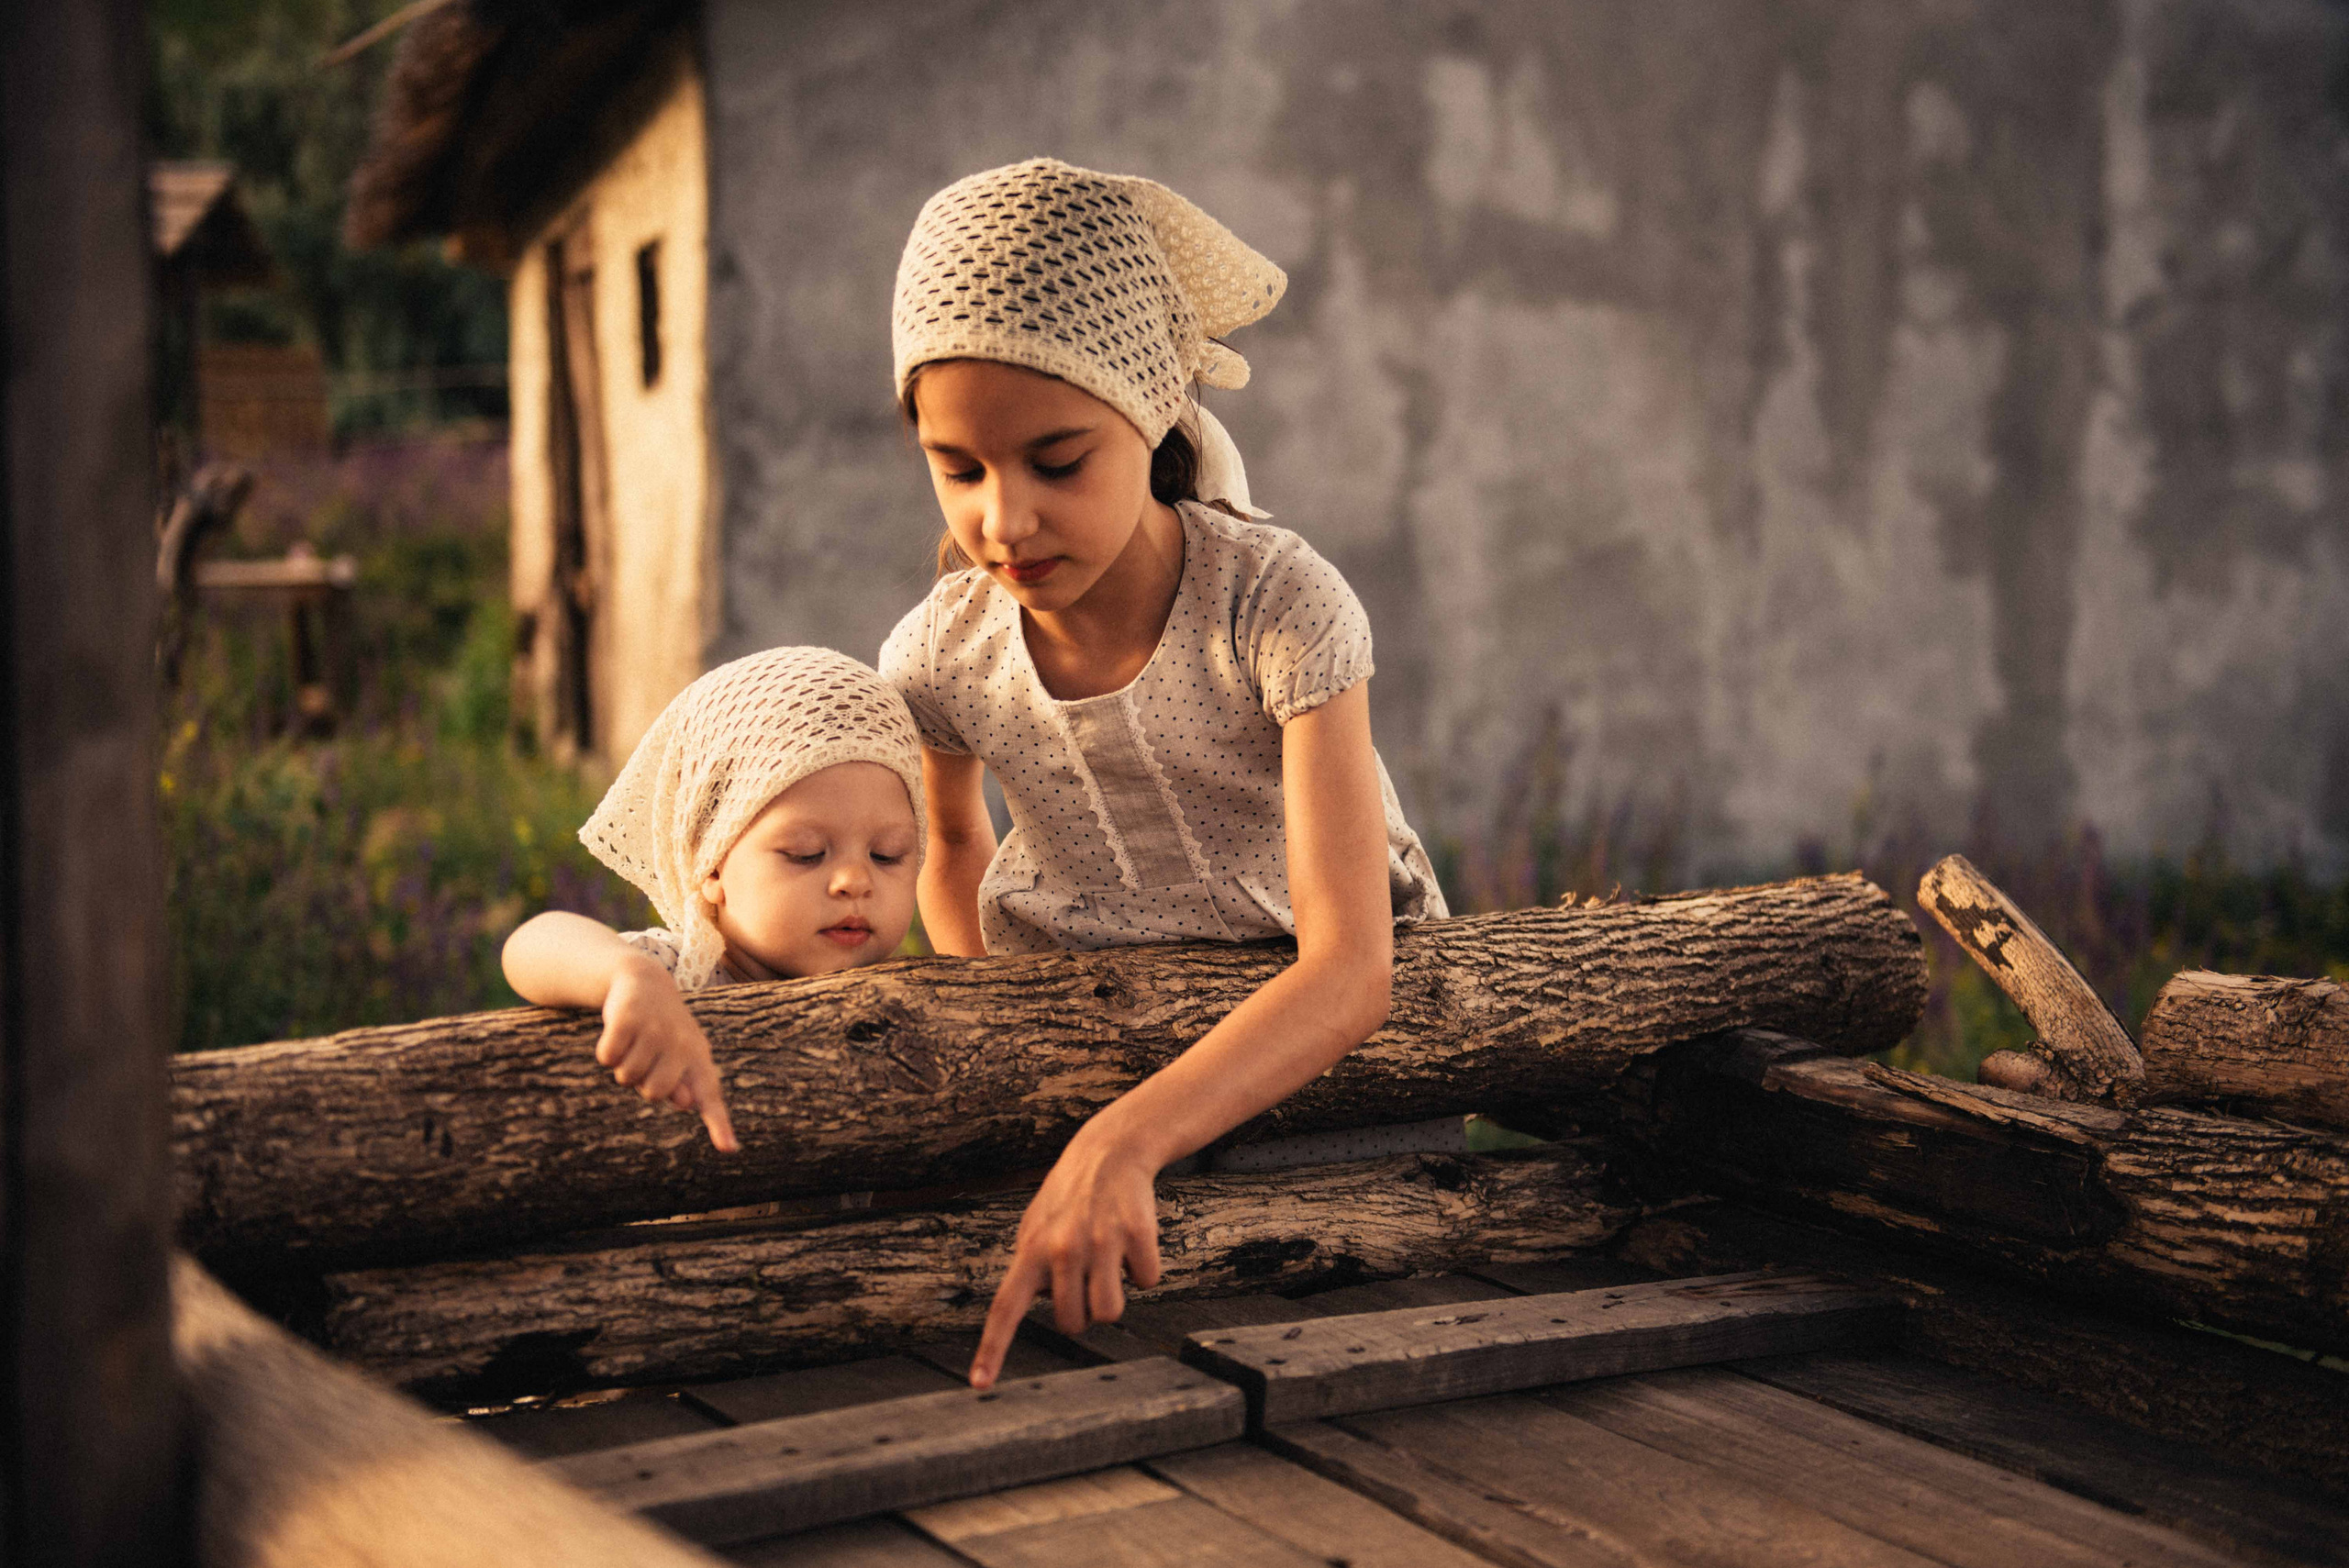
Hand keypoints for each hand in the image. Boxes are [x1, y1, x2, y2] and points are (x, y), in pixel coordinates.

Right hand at [595, 956, 738, 1151]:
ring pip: (627, 1077)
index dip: (719, 1125)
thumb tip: (686, 1102)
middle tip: (648, 1055)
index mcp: (699, 1057)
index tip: (729, 1149)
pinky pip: (608, 1057)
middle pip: (654, 1093)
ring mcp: (655, 1029)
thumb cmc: (664, 1030)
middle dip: (643, 1081)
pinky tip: (618, 1033)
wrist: (644, 979)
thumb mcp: (680, 1057)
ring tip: (635, 1042)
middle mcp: (682, 1044)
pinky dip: (607, 1050)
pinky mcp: (628, 1018)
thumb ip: (686, 1085)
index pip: (710, 1096)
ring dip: (623, 1065)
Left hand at [969, 1124, 1161, 1387]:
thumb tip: (1029, 1308)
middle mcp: (1061, 1249)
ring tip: (1109, 1262)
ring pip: (1110, 1313)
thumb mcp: (1036, 1227)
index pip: (1004, 1308)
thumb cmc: (1070, 1197)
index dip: (992, 1349)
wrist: (1111, 1151)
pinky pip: (1147, 1282)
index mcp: (1030, 1250)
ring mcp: (1100, 1242)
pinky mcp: (1137, 1234)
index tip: (980, 1385)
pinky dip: (1144, 1269)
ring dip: (1114, 1296)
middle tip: (1088, 1273)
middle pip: (1074, 1323)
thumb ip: (1029, 1269)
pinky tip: (1133, 1241)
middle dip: (1083, 1308)